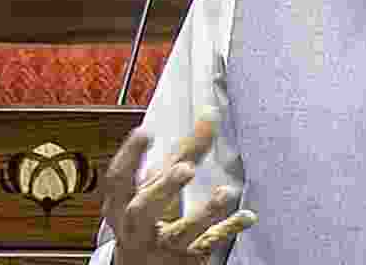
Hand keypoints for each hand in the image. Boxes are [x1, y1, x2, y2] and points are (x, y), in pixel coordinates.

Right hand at [103, 112, 255, 264]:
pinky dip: (228, 230)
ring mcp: (161, 246)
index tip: (145, 132)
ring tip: (224, 192)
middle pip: (143, 210)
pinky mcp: (185, 258)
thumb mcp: (160, 184)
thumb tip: (209, 114)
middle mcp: (137, 228)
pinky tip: (247, 216)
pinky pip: (207, 244)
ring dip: (203, 213)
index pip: (118, 180)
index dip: (128, 156)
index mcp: (122, 205)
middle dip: (164, 188)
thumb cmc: (150, 216)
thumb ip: (185, 151)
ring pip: (179, 233)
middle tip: (186, 167)